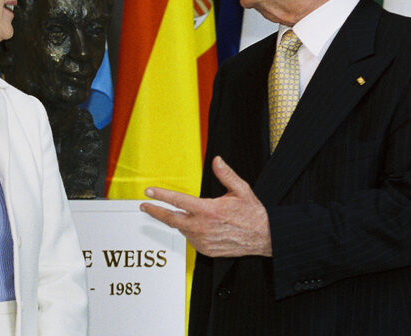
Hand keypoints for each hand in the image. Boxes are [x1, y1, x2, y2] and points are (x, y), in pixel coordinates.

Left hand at [140, 156, 271, 256]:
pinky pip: (191, 239)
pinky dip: (189, 231)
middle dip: (155, 212)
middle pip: (171, 219)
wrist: (264, 237)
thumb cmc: (252, 214)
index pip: (178, 201)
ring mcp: (203, 240)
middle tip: (145, 206)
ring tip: (174, 213)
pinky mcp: (206, 250)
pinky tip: (195, 225)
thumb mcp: (241, 190)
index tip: (149, 192)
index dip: (161, 196)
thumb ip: (226, 174)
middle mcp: (203, 227)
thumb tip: (217, 161)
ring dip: (176, 221)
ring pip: (181, 229)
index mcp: (208, 210)